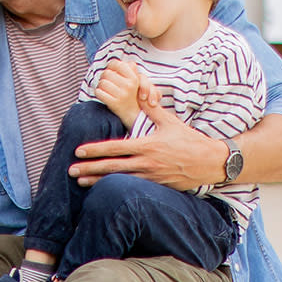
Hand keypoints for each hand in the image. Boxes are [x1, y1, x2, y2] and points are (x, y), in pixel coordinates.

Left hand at [69, 86, 224, 189]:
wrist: (210, 162)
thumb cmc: (189, 139)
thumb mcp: (170, 121)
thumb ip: (151, 108)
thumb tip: (139, 91)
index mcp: (147, 145)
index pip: (115, 147)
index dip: (95, 149)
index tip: (79, 151)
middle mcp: (147, 163)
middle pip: (111, 167)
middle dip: (89, 169)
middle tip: (71, 170)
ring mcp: (150, 177)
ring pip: (119, 180)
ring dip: (98, 181)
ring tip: (80, 181)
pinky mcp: (156, 186)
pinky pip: (131, 187)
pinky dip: (116, 188)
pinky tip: (103, 190)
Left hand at [93, 59, 143, 126]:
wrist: (133, 114)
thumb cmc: (131, 95)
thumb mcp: (135, 81)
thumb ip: (130, 70)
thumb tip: (126, 62)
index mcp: (134, 78)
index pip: (116, 64)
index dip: (110, 66)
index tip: (110, 71)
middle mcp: (129, 86)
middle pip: (106, 73)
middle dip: (104, 77)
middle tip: (106, 81)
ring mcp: (122, 95)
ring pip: (102, 83)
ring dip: (101, 86)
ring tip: (105, 89)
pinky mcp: (114, 103)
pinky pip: (99, 92)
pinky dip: (98, 93)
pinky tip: (103, 95)